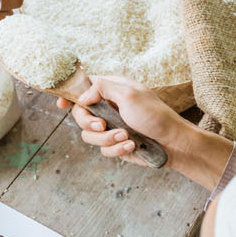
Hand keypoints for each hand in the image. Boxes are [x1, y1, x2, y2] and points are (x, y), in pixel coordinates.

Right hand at [56, 76, 189, 166]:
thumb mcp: (129, 94)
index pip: (85, 87)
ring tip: (126, 137)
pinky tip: (133, 145)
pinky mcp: (116, 145)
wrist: (173, 143)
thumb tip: (83, 96)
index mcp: (112, 90)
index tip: (61, 104)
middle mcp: (109, 107)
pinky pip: (103, 150)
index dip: (71, 95)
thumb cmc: (156, 115)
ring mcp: (111, 127)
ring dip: (107, 138)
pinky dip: (117, 149)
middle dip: (88, 122)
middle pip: (80, 114)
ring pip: (89, 135)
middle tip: (102, 125)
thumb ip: (102, 88)